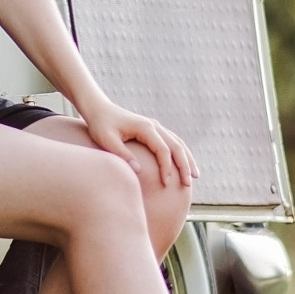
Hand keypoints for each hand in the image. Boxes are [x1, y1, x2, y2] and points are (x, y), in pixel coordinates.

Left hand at [81, 99, 196, 187]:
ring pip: (178, 143)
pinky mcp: (152, 130)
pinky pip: (172, 142)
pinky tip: (184, 165)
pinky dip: (181, 153)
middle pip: (176, 146)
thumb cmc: (100, 125)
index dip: (166, 168)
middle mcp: (154, 125)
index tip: (166, 184)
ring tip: (195, 177)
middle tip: (188, 184)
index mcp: (145, 128)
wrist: (99, 109)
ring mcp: (155, 126)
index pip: (162, 150)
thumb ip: (122, 154)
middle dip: (184, 165)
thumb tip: (139, 171)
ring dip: (187, 159)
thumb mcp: (107, 140)